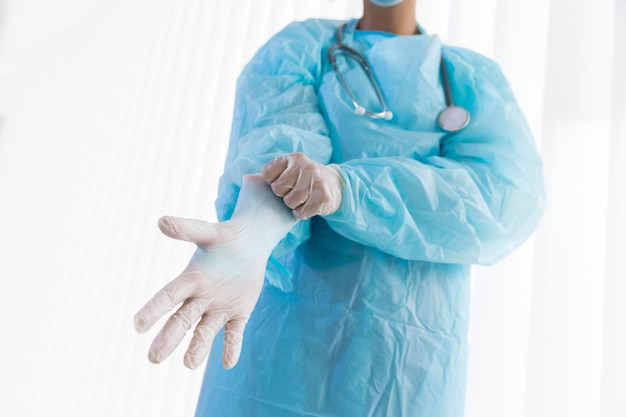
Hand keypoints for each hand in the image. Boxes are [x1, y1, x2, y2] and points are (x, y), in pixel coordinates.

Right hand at [134, 174, 296, 369]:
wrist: (250, 244)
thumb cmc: (225, 238)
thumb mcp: (209, 232)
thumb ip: (188, 229)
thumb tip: (161, 221)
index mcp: (190, 279)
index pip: (169, 296)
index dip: (154, 309)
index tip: (138, 325)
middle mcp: (200, 298)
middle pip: (181, 320)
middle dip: (168, 338)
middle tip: (153, 358)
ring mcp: (219, 308)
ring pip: (205, 331)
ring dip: (197, 348)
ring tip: (189, 364)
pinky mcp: (238, 314)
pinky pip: (234, 333)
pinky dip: (231, 347)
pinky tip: (228, 363)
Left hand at [262, 152, 342, 219]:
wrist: (336, 185)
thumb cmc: (305, 180)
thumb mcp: (291, 169)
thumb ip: (274, 172)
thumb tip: (248, 180)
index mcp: (294, 158)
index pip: (268, 174)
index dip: (272, 183)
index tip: (282, 185)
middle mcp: (306, 166)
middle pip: (278, 189)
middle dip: (283, 195)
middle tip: (293, 193)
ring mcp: (317, 180)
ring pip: (290, 201)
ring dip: (293, 205)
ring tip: (301, 200)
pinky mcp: (324, 197)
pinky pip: (302, 212)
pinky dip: (301, 213)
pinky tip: (307, 207)